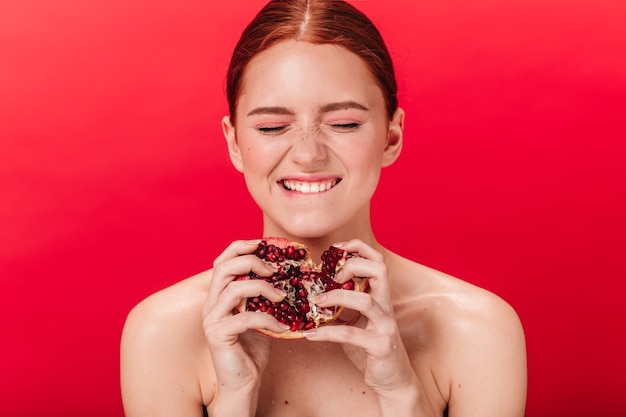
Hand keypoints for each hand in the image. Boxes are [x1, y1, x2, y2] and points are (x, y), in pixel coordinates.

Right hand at [202, 240, 288, 393]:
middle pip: (223, 267)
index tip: (265, 244)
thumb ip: (265, 295)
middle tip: (274, 269)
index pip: (223, 260)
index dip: (242, 247)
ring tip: (282, 297)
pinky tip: (283, 327)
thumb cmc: (253, 348)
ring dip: (262, 288)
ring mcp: (212, 318)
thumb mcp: (261, 314)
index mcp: (219, 294)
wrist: (244, 382)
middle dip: (251, 262)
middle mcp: (211, 303)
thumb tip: (289, 275)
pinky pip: (244, 317)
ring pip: (233, 289)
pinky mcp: (217, 334)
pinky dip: (268, 319)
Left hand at [303, 240, 421, 404]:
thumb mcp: (355, 323)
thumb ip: (342, 308)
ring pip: (366, 301)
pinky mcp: (380, 346)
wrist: (392, 380)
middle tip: (330, 277)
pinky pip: (350, 334)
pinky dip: (326, 333)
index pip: (377, 261)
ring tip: (316, 301)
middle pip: (380, 270)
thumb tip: (313, 295)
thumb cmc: (371, 349)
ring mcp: (385, 326)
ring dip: (337, 296)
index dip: (358, 248)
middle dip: (352, 265)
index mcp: (381, 297)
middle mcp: (386, 307)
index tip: (336, 249)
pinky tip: (310, 335)